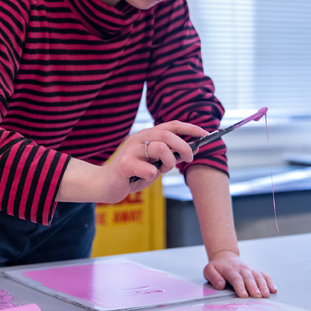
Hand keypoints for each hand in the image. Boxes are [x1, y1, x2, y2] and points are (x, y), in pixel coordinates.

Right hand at [58, 121, 207, 203]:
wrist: (104, 185)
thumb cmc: (132, 174)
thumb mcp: (154, 164)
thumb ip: (168, 157)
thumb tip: (191, 151)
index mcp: (146, 135)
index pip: (171, 125)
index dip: (190, 128)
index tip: (206, 133)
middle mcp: (138, 138)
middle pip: (168, 135)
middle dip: (184, 146)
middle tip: (189, 158)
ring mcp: (130, 150)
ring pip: (160, 148)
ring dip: (168, 162)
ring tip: (160, 171)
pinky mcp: (125, 164)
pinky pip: (149, 169)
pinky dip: (152, 175)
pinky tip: (143, 178)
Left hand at [203, 250, 276, 297]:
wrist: (225, 258)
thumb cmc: (218, 268)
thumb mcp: (209, 270)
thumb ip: (213, 277)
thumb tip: (220, 285)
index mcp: (230, 269)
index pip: (236, 278)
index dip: (240, 287)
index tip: (243, 295)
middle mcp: (242, 268)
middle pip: (249, 278)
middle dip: (253, 287)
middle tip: (257, 296)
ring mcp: (251, 269)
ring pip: (258, 277)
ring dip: (263, 286)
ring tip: (266, 294)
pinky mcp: (256, 271)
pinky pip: (265, 275)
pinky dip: (270, 282)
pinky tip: (273, 289)